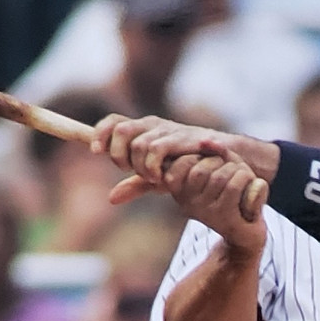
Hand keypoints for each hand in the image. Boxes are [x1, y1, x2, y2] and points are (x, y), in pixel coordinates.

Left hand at [90, 114, 268, 249]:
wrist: (224, 162)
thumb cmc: (188, 169)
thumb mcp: (157, 178)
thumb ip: (135, 185)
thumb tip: (111, 198)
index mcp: (143, 130)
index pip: (114, 122)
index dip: (100, 133)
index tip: (95, 151)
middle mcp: (152, 126)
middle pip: (121, 130)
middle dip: (119, 154)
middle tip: (129, 170)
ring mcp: (168, 131)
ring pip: (137, 143)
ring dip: (139, 165)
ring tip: (152, 178)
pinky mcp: (181, 140)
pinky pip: (156, 149)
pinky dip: (153, 165)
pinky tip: (162, 178)